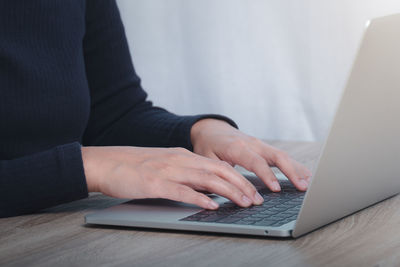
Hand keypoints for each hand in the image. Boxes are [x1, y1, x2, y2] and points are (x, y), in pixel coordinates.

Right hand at [82, 146, 264, 209]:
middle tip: (256, 200)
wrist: (107, 163)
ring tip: (244, 203)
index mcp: (183, 156)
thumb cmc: (135, 166)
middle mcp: (180, 160)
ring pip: (206, 179)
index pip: (218, 166)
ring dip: (229, 192)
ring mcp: (169, 170)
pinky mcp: (156, 183)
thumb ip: (185, 173)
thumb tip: (206, 188)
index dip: (238, 178)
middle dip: (241, 185)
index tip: (252, 191)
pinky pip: (183, 190)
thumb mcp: (165, 165)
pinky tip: (212, 205)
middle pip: (218, 171)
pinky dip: (200, 198)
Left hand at [191, 119, 311, 191]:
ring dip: (296, 169)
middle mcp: (252, 144)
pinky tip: (304, 175)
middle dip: (291, 172)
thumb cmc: (207, 145)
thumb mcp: (206, 158)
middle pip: (276, 156)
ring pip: (282, 155)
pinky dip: (293, 165)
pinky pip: (281, 156)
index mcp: (237, 148)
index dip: (267, 175)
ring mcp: (260, 145)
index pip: (256, 162)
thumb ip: (218, 172)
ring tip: (309, 183)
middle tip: (302, 187)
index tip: (276, 189)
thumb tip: (228, 190)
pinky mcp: (264, 148)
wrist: (211, 129)